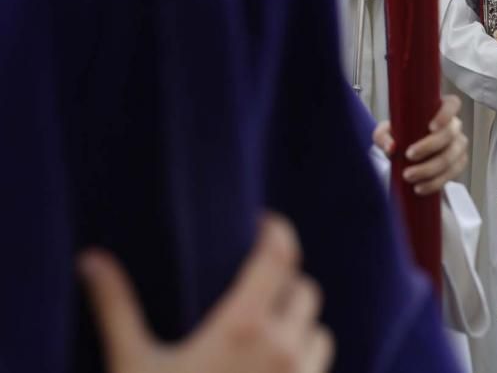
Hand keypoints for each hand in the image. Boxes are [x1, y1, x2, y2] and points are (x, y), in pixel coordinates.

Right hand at [78, 215, 333, 372]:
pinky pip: (317, 370)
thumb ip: (117, 308)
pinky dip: (301, 362)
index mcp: (244, 326)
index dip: (277, 232)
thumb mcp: (131, 364)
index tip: (263, 223)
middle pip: (304, 291)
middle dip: (283, 285)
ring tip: (262, 333)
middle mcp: (283, 348)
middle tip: (254, 287)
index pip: (279, 255)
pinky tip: (268, 372)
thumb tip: (92, 261)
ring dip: (298, 326)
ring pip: (318, 332)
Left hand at [374, 97, 469, 195]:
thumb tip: (392, 148)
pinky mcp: (459, 164)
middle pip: (450, 134)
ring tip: (409, 176)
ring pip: (451, 157)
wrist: (406, 155)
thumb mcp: (385, 133)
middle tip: (409, 156)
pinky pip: (452, 174)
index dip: (446, 114)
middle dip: (429, 147)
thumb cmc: (400, 136)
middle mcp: (453, 126)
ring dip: (430, 170)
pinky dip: (435, 183)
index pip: (452, 104)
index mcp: (440, 110)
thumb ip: (383, 136)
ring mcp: (458, 145)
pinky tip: (420, 187)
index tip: (430, 127)